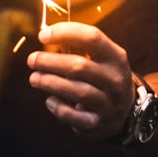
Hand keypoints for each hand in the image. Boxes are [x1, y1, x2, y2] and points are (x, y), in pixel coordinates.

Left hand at [27, 22, 134, 140]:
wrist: (125, 113)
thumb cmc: (103, 77)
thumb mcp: (101, 59)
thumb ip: (78, 46)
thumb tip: (47, 34)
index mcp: (115, 57)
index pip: (92, 38)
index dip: (65, 33)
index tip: (43, 35)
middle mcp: (114, 79)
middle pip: (80, 66)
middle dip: (51, 62)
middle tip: (32, 60)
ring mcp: (108, 103)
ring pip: (77, 91)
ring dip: (50, 83)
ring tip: (34, 78)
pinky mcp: (96, 123)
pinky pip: (74, 117)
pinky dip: (58, 108)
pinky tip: (50, 100)